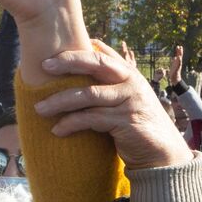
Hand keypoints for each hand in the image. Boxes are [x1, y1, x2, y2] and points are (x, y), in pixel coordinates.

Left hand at [35, 39, 193, 169]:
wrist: (161, 152)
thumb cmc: (137, 123)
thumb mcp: (126, 98)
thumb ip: (110, 85)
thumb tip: (80, 72)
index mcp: (129, 73)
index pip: (103, 53)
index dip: (80, 49)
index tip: (56, 51)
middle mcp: (131, 82)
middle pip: (96, 64)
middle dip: (68, 62)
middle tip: (44, 66)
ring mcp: (129, 101)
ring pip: (88, 94)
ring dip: (60, 101)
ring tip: (40, 108)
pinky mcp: (125, 121)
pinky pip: (91, 119)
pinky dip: (71, 124)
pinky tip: (57, 130)